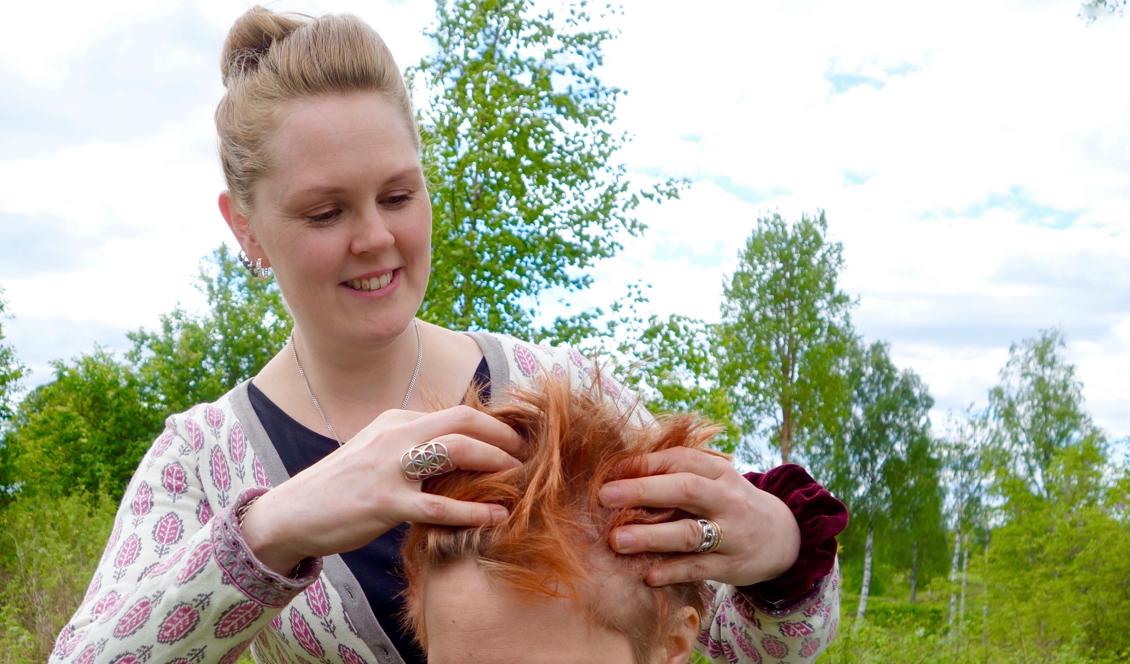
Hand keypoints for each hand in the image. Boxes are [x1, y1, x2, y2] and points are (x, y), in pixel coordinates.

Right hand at [242, 405, 523, 574]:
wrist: (291, 513)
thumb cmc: (341, 487)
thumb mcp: (379, 452)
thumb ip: (414, 447)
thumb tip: (460, 453)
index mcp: (397, 421)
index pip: (457, 414)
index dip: (494, 426)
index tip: (518, 442)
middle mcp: (395, 435)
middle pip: (463, 422)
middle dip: (504, 437)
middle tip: (530, 456)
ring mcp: (389, 467)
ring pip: (455, 452)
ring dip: (496, 463)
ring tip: (522, 479)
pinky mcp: (383, 502)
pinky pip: (437, 504)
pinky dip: (472, 510)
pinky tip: (496, 517)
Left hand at [598, 447, 800, 586]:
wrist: (784, 538)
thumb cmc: (730, 504)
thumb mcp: (714, 481)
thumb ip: (677, 475)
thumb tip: (621, 471)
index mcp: (719, 471)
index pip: (681, 460)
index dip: (645, 463)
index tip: (611, 470)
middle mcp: (726, 499)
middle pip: (685, 490)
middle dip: (643, 491)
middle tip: (604, 495)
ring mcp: (731, 534)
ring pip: (689, 533)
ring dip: (651, 536)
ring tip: (617, 540)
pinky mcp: (730, 566)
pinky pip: (698, 568)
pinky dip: (672, 571)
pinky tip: (647, 574)